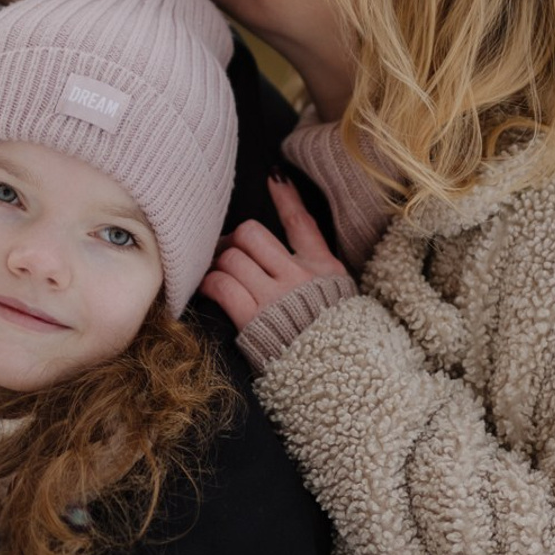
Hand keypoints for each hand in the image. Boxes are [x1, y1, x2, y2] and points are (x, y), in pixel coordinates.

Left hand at [200, 173, 347, 332]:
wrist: (344, 379)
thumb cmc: (339, 342)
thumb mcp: (342, 300)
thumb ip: (321, 275)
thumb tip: (301, 257)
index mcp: (324, 269)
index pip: (301, 222)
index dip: (285, 196)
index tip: (273, 176)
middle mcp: (299, 277)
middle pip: (251, 234)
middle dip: (234, 242)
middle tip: (229, 254)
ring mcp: (276, 297)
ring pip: (231, 258)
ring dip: (219, 265)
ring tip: (219, 276)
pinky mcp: (255, 320)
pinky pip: (221, 286)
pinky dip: (209, 285)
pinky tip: (209, 290)